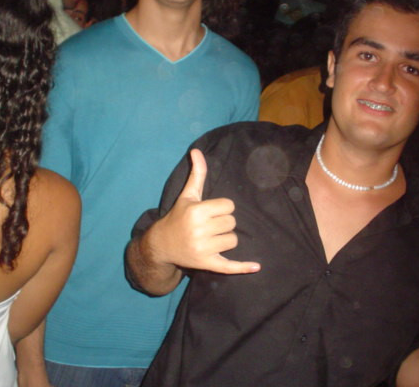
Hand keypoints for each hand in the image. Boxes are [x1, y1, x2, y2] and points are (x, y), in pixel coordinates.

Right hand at [149, 149, 259, 274]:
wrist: (161, 245)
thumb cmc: (178, 217)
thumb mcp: (188, 195)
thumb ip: (197, 174)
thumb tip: (197, 150)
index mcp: (197, 212)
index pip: (229, 206)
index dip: (222, 208)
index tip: (210, 212)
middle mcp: (199, 230)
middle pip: (232, 223)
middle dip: (223, 223)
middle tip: (208, 226)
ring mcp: (203, 249)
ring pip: (233, 240)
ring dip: (225, 239)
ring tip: (210, 238)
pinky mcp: (207, 264)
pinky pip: (229, 266)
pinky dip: (243, 267)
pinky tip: (257, 267)